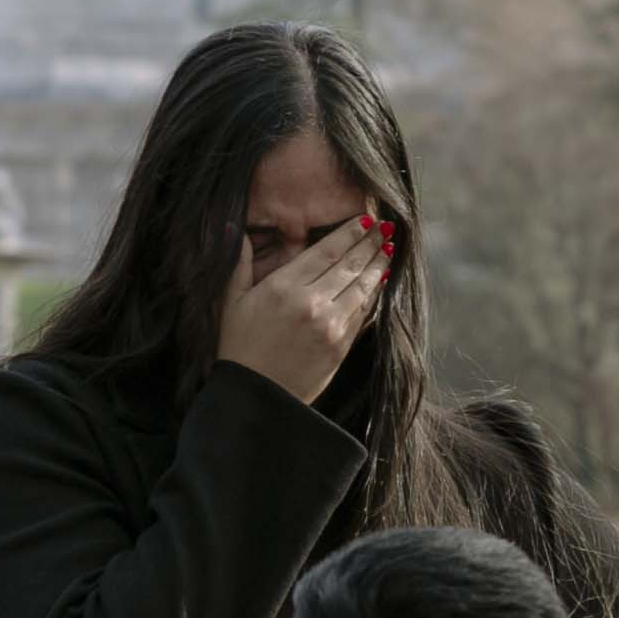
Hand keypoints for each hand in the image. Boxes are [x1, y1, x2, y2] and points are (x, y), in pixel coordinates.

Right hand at [215, 213, 390, 408]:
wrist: (256, 398)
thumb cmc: (239, 348)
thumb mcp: (230, 302)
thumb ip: (238, 265)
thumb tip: (239, 233)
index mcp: (283, 287)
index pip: (327, 250)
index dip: (350, 232)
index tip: (365, 219)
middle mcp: (311, 303)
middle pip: (350, 264)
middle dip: (370, 243)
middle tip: (386, 227)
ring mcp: (330, 326)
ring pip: (362, 287)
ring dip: (378, 265)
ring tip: (388, 249)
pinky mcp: (341, 346)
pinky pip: (363, 313)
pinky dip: (373, 295)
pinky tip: (379, 283)